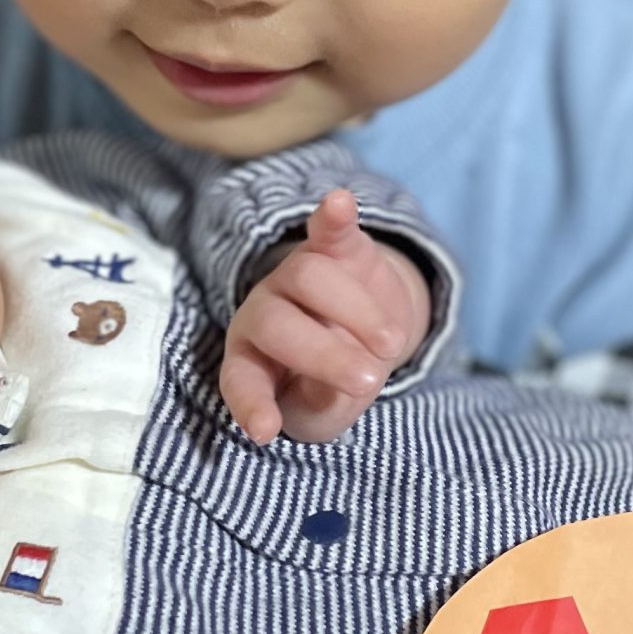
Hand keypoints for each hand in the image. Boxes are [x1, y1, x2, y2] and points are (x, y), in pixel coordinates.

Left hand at [220, 189, 430, 444]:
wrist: (365, 342)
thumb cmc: (331, 385)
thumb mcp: (326, 411)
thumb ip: (328, 404)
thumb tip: (346, 381)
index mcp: (250, 362)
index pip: (241, 381)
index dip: (252, 405)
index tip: (266, 432)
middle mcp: (264, 314)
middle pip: (278, 323)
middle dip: (324, 353)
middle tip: (368, 380)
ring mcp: (295, 277)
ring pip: (311, 277)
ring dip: (354, 312)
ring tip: (391, 345)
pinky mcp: (334, 249)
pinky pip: (327, 229)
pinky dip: (333, 217)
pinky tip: (340, 201)